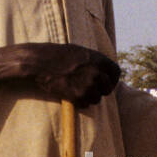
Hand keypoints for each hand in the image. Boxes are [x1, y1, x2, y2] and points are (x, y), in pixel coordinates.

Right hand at [0, 43, 120, 107]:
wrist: (40, 62)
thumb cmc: (58, 55)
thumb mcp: (80, 52)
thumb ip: (95, 61)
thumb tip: (103, 71)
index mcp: (99, 59)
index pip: (116, 73)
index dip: (112, 80)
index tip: (106, 83)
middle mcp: (97, 72)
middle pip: (108, 89)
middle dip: (100, 91)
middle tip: (88, 88)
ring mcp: (88, 85)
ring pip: (96, 99)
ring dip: (88, 97)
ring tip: (75, 89)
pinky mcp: (79, 96)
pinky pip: (85, 104)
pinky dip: (79, 102)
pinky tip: (70, 93)